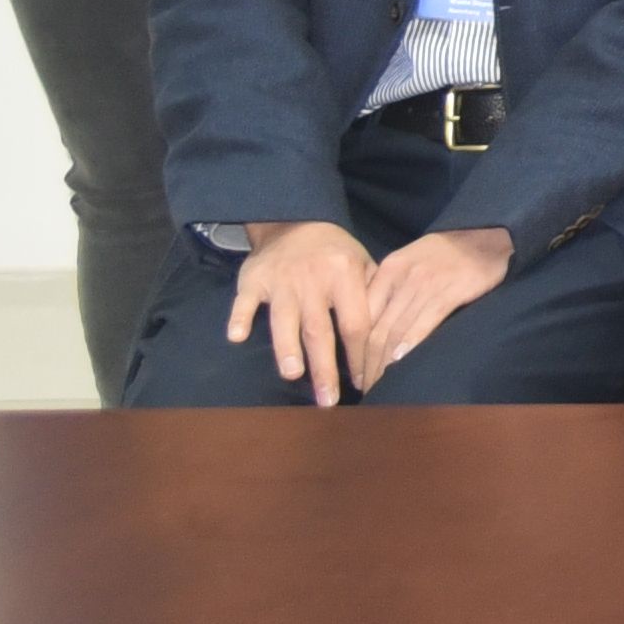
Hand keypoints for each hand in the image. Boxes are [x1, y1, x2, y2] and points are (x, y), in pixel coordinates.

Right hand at [226, 219, 373, 404]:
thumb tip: (387, 339)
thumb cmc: (335, 253)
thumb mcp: (362, 264)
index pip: (356, 323)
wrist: (294, 222)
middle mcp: (313, 280)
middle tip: (328, 401)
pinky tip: (236, 337)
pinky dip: (239, 318)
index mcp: (345, 275)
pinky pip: (244, 301)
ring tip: (292, 375)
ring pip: (284, 319)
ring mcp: (282, 280)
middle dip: (324, 368)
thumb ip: (374, 296)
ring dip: (286, 348)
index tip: (363, 383)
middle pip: (319, 330)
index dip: (359, 355)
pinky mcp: (253, 280)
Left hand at [361, 225, 511, 376]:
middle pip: (376, 329)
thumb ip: (391, 289)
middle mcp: (401, 277)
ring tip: (381, 386)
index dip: (355, 350)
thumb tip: (375, 326)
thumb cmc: (447, 253)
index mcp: (388, 270)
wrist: (486, 232)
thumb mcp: (410, 262)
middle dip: (367, 363)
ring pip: (395, 331)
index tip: (356, 373)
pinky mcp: (449, 290)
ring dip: (384, 363)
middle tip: (366, 389)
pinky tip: (401, 363)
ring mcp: (424, 284)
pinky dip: (409, 345)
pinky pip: (423, 323)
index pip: (362, 316)